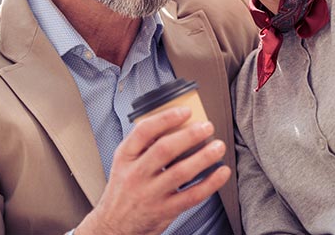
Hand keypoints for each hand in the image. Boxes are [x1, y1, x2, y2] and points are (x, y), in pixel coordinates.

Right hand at [75, 107, 229, 234]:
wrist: (113, 226)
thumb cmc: (123, 191)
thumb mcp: (123, 163)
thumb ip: (143, 144)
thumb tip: (173, 123)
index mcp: (125, 157)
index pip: (143, 132)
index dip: (166, 118)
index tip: (186, 111)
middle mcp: (136, 174)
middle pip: (164, 150)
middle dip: (189, 135)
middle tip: (207, 127)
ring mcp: (150, 194)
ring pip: (180, 172)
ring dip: (204, 157)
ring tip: (218, 146)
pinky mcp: (164, 211)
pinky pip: (191, 196)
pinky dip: (210, 183)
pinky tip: (221, 172)